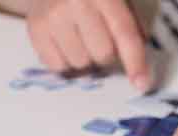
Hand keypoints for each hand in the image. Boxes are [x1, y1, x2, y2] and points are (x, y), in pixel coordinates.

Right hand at [25, 0, 151, 91]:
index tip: (142, 84)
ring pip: (80, 64)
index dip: (135, 61)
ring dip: (84, 59)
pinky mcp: (35, 29)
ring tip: (78, 38)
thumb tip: (140, 65)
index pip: (124, 33)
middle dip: (105, 53)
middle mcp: (77, 2)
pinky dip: (64, 61)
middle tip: (97, 38)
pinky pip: (57, 66)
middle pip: (103, 55)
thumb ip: (130, 25)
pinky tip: (63, 42)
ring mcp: (54, 16)